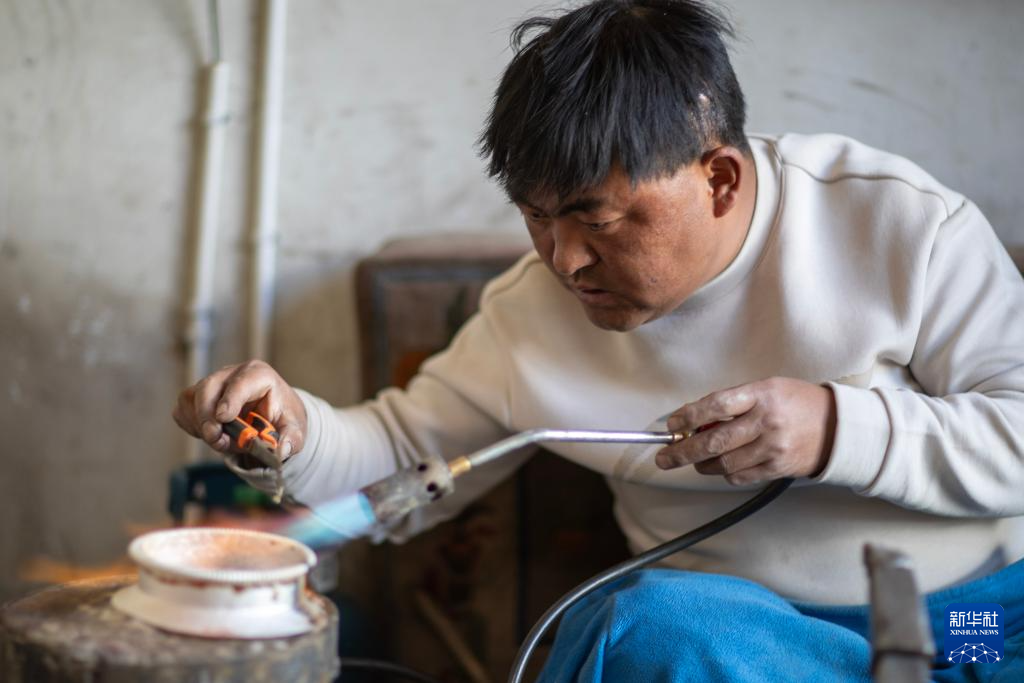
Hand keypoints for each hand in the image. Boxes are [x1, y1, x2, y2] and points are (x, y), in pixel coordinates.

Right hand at [172, 360, 307, 459]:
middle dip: (208, 417)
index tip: (223, 418)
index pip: (240, 382)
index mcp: (259, 375)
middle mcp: (232, 374)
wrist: (272, 417)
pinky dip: (191, 426)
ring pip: (191, 398)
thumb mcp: (295, 430)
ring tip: (221, 441)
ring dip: (199, 424)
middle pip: (208, 387)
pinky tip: (210, 435)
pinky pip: (183, 409)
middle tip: (217, 440)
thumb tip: (282, 450)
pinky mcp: (198, 396)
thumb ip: (292, 439)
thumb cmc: (283, 418)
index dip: (230, 399)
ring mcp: (213, 383)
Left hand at [656, 377, 836, 484]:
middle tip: (664, 458)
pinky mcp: (776, 468)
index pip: (715, 405)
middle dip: (682, 452)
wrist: (837, 427)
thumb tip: (695, 420)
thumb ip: (733, 402)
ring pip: (723, 464)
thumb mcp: (766, 388)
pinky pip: (739, 476)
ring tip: (693, 460)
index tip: (672, 425)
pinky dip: (723, 473)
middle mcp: (766, 422)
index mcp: (761, 395)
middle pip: (713, 442)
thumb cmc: (796, 403)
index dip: (689, 417)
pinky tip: (720, 466)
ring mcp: (772, 448)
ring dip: (701, 465)